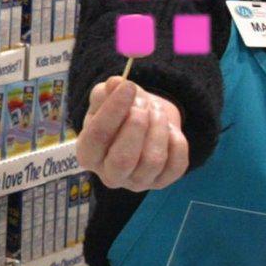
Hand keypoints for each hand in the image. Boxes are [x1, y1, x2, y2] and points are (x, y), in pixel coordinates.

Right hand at [76, 76, 189, 191]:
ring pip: (152, 161)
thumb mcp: (106, 97)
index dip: (113, 110)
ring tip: (156, 111)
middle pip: (123, 159)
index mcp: (88, 154)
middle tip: (143, 104)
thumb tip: (115, 83)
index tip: (128, 87)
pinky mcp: (162, 182)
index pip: (97, 137)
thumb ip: (107, 91)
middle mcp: (110, 175)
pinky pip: (176, 165)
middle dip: (137, 125)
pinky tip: (169, 130)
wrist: (142, 124)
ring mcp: (137, 182)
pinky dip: (177, 141)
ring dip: (158, 128)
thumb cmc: (118, 112)